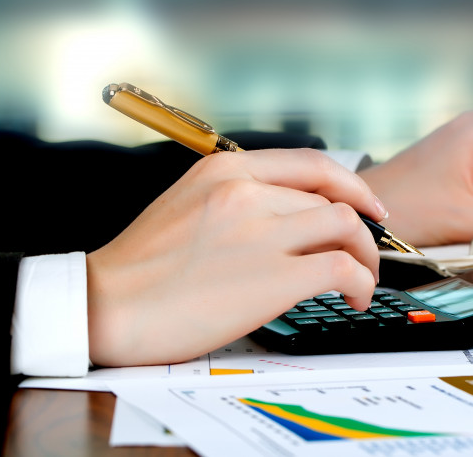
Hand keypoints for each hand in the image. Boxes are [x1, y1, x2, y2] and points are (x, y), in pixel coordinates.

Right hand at [85, 149, 386, 366]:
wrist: (104, 308)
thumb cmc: (141, 269)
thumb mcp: (188, 205)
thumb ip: (238, 198)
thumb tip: (289, 213)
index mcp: (226, 170)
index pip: (311, 164)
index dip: (351, 184)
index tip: (368, 205)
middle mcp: (247, 192)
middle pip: (334, 198)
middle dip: (362, 228)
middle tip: (366, 252)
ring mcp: (261, 232)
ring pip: (346, 227)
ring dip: (366, 256)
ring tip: (361, 280)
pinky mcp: (273, 276)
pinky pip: (341, 267)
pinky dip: (361, 282)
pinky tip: (353, 297)